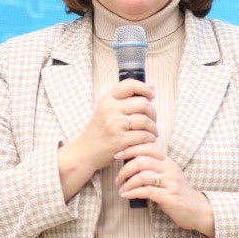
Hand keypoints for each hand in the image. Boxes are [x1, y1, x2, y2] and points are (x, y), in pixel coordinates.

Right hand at [58, 80, 156, 195]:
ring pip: (145, 120)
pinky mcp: (119, 140)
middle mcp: (110, 109)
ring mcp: (114, 125)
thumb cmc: (99, 131)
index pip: (130, 85)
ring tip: (152, 132)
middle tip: (152, 120)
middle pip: (143, 103)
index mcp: (107, 100)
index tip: (151, 97)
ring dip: (153, 128)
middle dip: (153, 112)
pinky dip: (150, 138)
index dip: (145, 89)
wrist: (85, 152)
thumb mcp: (107, 110)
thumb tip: (152, 89)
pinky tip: (148, 140)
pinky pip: (143, 136)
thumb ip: (127, 99)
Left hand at [115, 142, 214, 236]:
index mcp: (168, 162)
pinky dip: (133, 192)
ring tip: (121, 189)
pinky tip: (126, 195)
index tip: (117, 155)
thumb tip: (129, 163)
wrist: (197, 210)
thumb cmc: (176, 193)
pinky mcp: (169, 197)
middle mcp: (170, 169)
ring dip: (127, 183)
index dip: (130, 149)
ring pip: (143, 176)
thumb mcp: (167, 176)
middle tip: (117, 179)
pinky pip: (146, 191)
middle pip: (142, 160)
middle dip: (125, 169)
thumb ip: (153, 168)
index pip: (148, 147)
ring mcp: (170, 183)